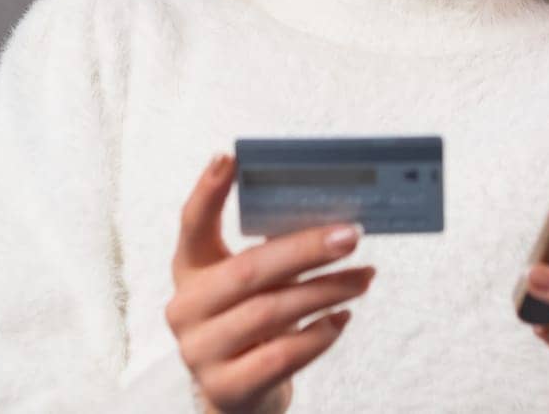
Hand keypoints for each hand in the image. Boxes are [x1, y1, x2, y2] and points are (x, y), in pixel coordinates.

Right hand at [166, 153, 374, 413]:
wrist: (239, 394)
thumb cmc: (255, 322)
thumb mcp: (254, 284)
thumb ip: (275, 250)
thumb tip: (332, 217)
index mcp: (190, 270)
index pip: (192, 225)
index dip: (208, 191)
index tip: (230, 157)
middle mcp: (185, 308)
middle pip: (249, 270)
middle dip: (305, 250)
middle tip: (351, 234)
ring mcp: (200, 352)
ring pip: (272, 312)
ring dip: (327, 291)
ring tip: (364, 277)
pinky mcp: (225, 389)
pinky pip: (281, 356)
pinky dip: (319, 335)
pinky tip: (341, 318)